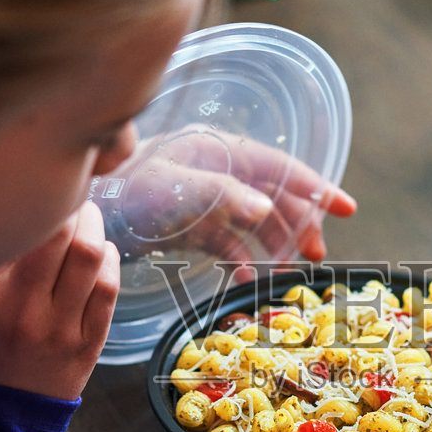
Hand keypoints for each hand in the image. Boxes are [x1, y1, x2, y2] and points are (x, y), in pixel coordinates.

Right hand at [0, 201, 119, 400]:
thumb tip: (16, 214)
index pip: (16, 227)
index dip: (35, 199)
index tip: (39, 187)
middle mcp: (21, 308)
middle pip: (61, 234)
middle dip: (72, 204)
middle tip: (69, 194)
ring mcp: (59, 328)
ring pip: (90, 256)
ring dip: (93, 227)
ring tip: (87, 219)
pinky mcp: (87, 345)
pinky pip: (109, 290)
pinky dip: (109, 262)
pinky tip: (100, 253)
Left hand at [115, 128, 356, 264]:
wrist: (83, 214)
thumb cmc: (124, 192)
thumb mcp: (173, 190)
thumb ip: (221, 196)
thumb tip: (265, 208)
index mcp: (218, 150)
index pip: (278, 165)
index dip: (315, 186)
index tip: (347, 208)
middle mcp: (217, 171)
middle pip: (272, 195)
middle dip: (299, 224)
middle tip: (317, 255)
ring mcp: (204, 199)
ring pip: (254, 221)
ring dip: (274, 246)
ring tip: (288, 273)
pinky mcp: (190, 225)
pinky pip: (227, 243)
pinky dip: (240, 260)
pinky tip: (246, 280)